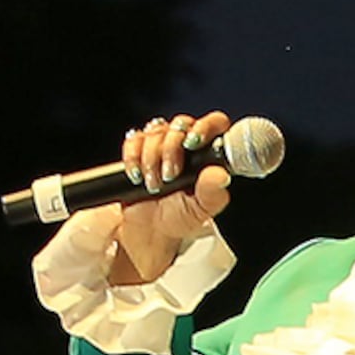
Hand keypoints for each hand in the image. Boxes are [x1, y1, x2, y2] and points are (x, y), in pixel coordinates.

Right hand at [100, 112, 238, 284]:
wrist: (150, 230)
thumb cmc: (180, 217)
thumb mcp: (200, 210)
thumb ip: (212, 193)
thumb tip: (220, 175)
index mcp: (208, 153)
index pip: (215, 123)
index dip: (204, 127)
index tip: (192, 143)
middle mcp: (186, 142)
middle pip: (180, 125)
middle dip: (171, 150)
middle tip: (169, 176)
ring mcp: (162, 143)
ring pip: (156, 131)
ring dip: (151, 160)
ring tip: (154, 186)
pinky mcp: (139, 148)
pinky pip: (134, 139)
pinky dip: (133, 158)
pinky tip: (137, 176)